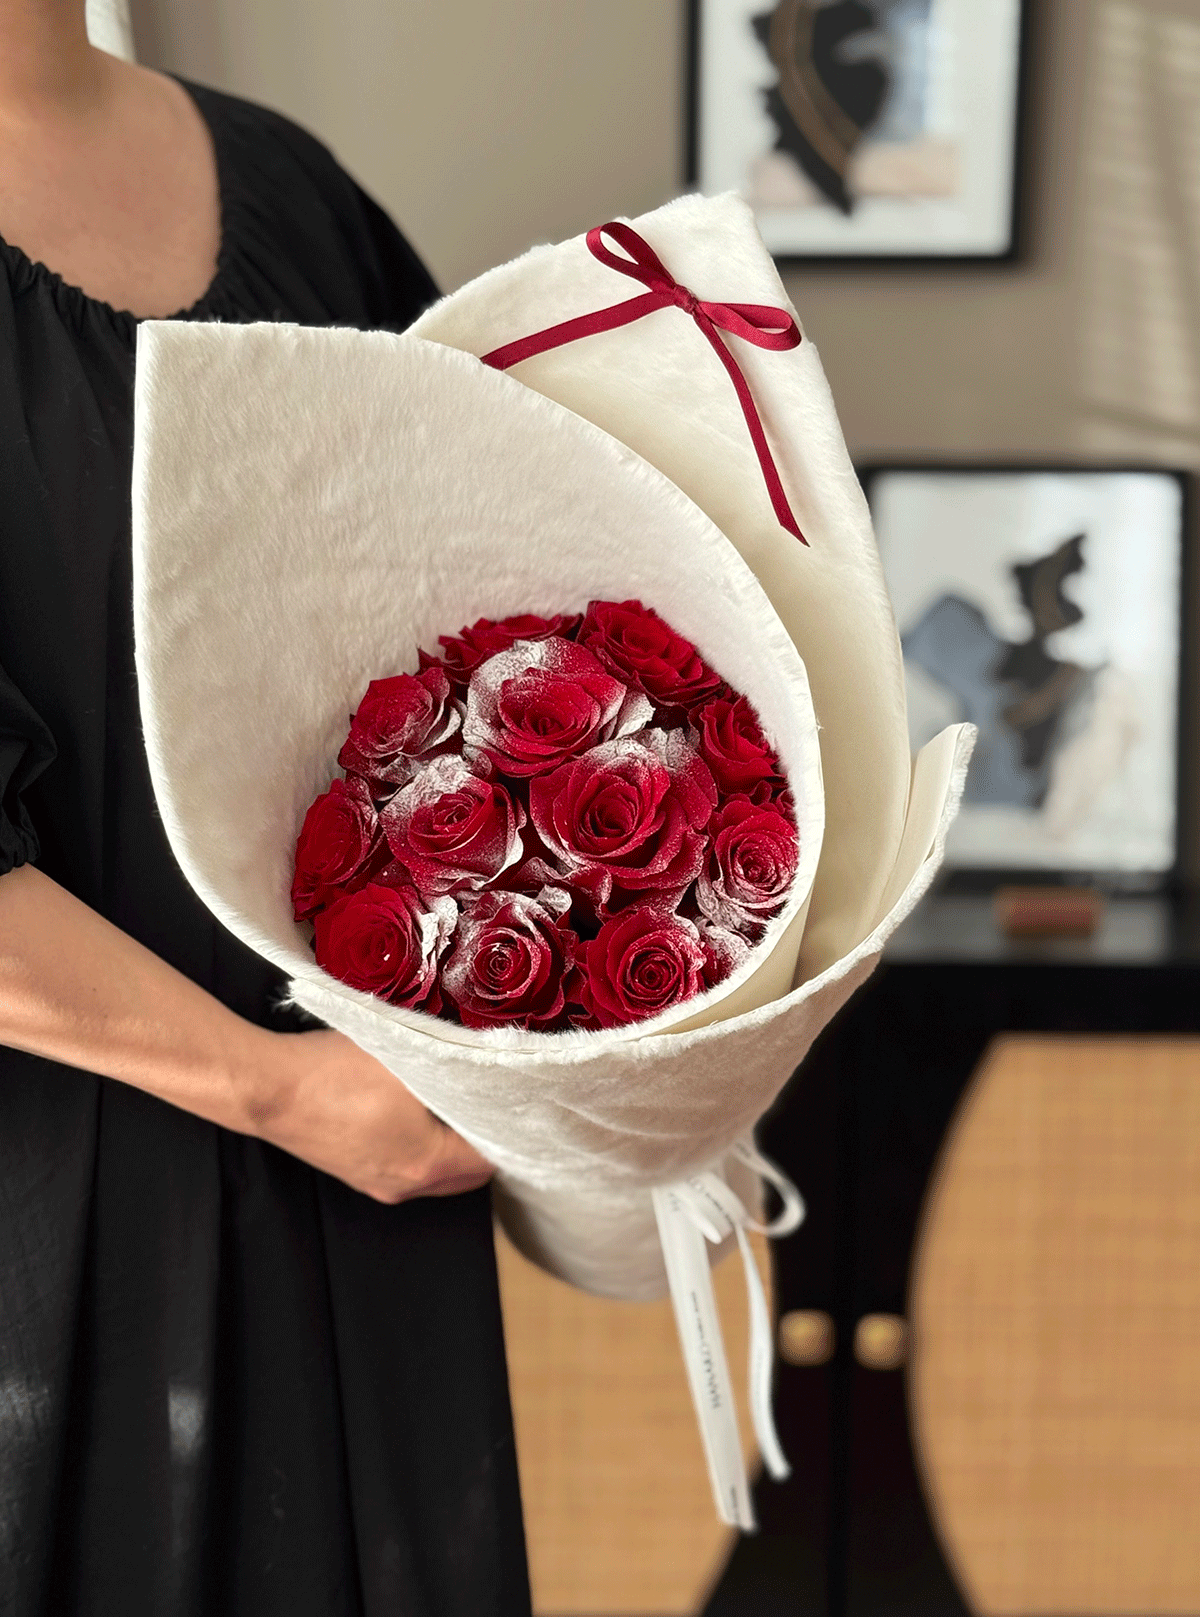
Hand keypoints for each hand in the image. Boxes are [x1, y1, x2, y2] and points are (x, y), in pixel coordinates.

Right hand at [253, 1028, 492, 1203]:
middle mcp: (404, 1186)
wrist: (270, 1089)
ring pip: (435, 1174)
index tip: (514, 1104)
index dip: (506, 1130)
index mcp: (426, 1164)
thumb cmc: (335, 1072)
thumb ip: (451, 1072)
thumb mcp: (406, 1060)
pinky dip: (422, 1150)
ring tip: (455, 1105)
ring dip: (452, 1148)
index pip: (490, 1160)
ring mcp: (377, 1184)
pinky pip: (406, 1169)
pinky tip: (415, 1114)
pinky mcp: (355, 1173)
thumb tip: (487, 1072)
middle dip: (483, 1145)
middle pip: (466, 1176)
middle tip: (491, 1105)